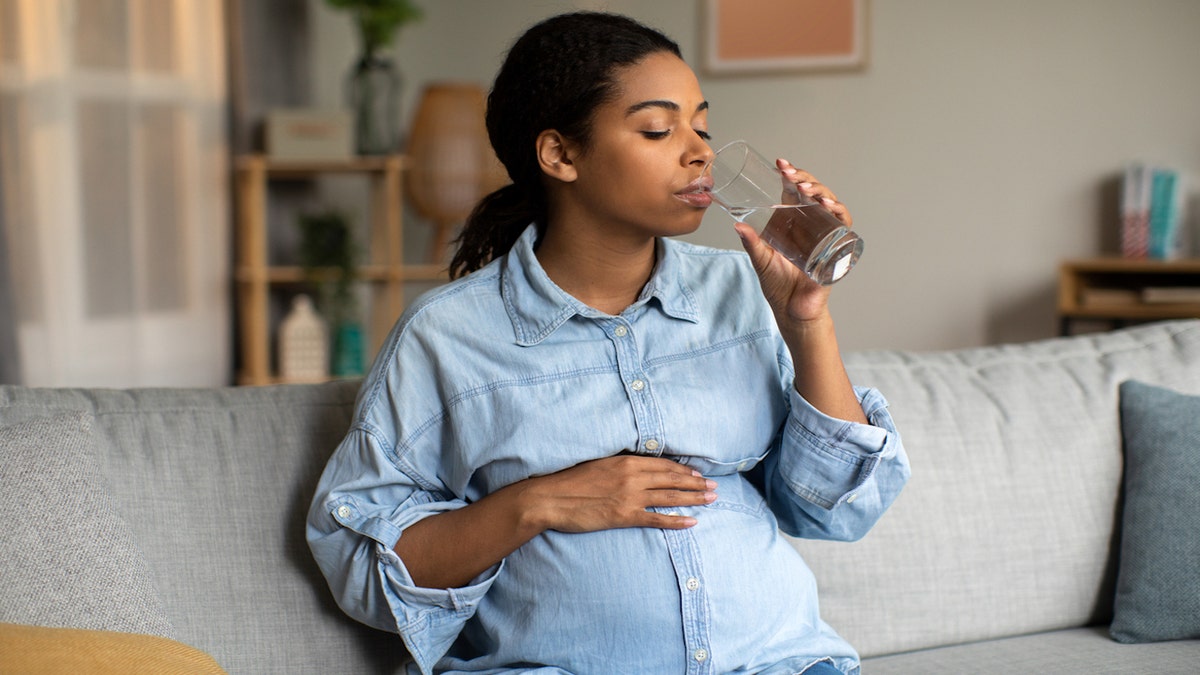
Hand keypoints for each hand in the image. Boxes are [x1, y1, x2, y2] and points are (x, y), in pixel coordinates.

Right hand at [521, 454, 716, 532]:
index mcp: (626, 462)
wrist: (550, 498)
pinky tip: (692, 522)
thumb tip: (636, 468)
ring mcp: (630, 497)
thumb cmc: (570, 481)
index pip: (662, 465)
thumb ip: (619, 467)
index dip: (683, 470)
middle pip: (672, 479)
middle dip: (695, 483)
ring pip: (670, 497)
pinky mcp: (624, 516)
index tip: (697, 473)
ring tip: (711, 500)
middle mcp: (632, 477)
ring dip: (694, 498)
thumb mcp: (598, 464)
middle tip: (714, 487)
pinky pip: (657, 519)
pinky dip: (677, 520)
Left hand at [736, 160, 852, 322]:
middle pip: (814, 193)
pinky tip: (828, 205)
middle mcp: (811, 225)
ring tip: (806, 188)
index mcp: (793, 222)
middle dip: (804, 179)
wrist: (793, 310)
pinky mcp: (837, 247)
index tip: (780, 164)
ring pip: (829, 203)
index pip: (795, 192)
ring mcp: (825, 234)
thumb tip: (737, 225)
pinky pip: (843, 224)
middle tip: (790, 174)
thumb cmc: (778, 285)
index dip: (791, 175)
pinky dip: (839, 212)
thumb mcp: (761, 260)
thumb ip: (752, 243)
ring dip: (820, 191)